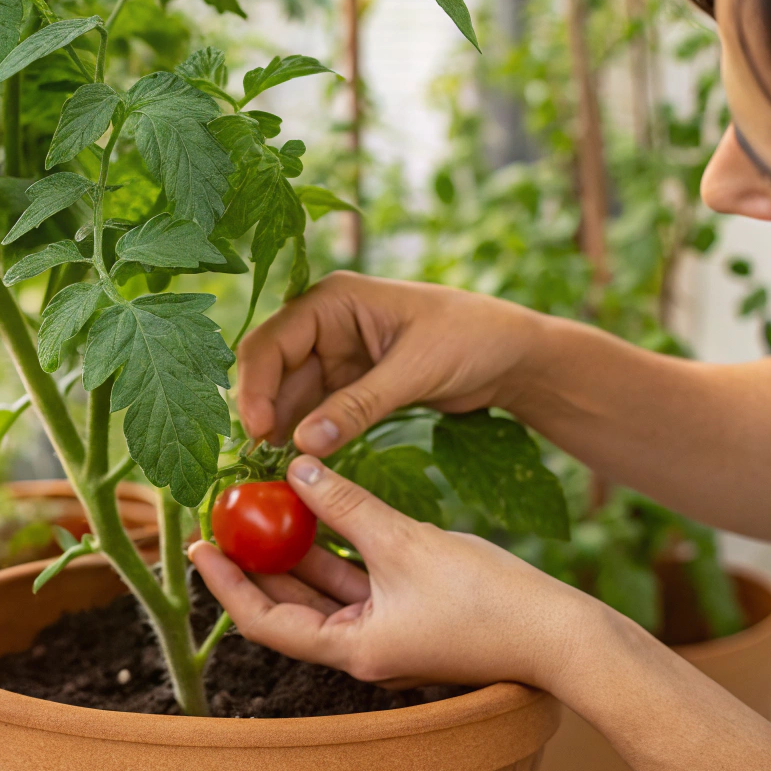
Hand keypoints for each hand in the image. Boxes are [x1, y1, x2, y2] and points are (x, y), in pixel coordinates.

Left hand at [189, 455, 600, 689]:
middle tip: (221, 517)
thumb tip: (295, 470)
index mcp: (352, 650)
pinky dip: (338, 549)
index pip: (264, 622)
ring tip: (262, 504)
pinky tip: (321, 508)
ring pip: (324, 589)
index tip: (195, 546)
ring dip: (296, 550)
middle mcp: (362, 650)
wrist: (563, 635)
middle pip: (288, 605)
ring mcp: (388, 634)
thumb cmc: (489, 599)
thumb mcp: (407, 543)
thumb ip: (347, 506)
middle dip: (254, 562)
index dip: (225, 583)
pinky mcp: (413, 615)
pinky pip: (359, 581)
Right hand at [237, 272, 552, 455]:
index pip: (272, 341)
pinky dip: (307, 436)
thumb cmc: (470, 339)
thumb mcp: (415, 371)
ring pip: (289, 395)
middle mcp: (325, 323)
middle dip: (263, 411)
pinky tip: (299, 464)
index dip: (257, 386)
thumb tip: (304, 444)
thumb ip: (358, 406)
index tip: (258, 432)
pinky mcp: (350, 384)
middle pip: (272, 368)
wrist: (513, 354)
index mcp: (334, 299)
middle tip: (259, 460)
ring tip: (275, 470)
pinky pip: (315, 411)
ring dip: (282, 429)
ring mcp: (335, 354)